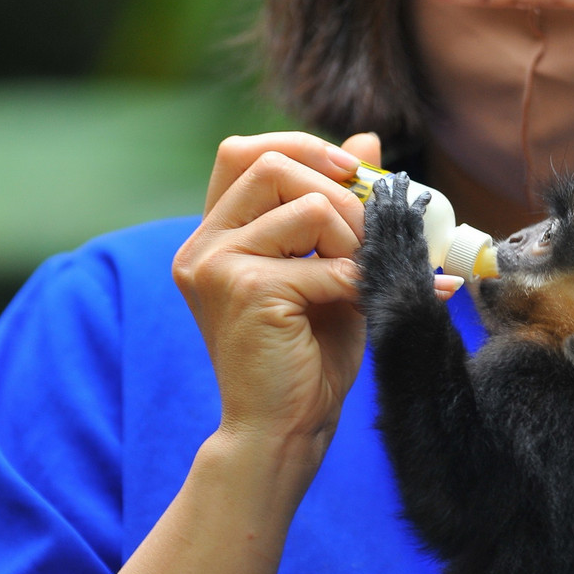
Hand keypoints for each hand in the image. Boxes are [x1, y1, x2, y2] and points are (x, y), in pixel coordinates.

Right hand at [173, 130, 378, 457]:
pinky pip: (321, 259)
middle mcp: (204, 245)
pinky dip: (354, 280)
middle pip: (271, 163)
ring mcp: (216, 265)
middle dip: (338, 189)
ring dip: (351, 236)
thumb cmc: (307, 357)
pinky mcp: (244, 289)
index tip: (353, 170)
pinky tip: (359, 304)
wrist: (285, 432)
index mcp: (216, 236)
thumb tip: (365, 142)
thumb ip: (339, 206)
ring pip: (305, 202)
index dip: (302, 147)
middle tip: (369, 236)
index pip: (245, 152)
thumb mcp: (329, 267)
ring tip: (360, 278)